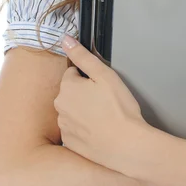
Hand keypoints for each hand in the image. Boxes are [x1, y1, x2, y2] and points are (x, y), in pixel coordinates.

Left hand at [54, 34, 152, 173]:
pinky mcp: (70, 143)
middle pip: (71, 94)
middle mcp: (60, 108)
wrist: (126, 145)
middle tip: (106, 102)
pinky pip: (75, 130)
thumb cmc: (119, 109)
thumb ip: (83, 56)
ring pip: (73, 112)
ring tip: (105, 117)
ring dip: (84, 112)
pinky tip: (100, 131)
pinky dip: (85, 129)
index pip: (73, 74)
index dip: (90, 79)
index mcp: (67, 88)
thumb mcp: (105, 75)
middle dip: (85, 95)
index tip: (102, 87)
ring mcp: (64, 127)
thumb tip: (66, 40)